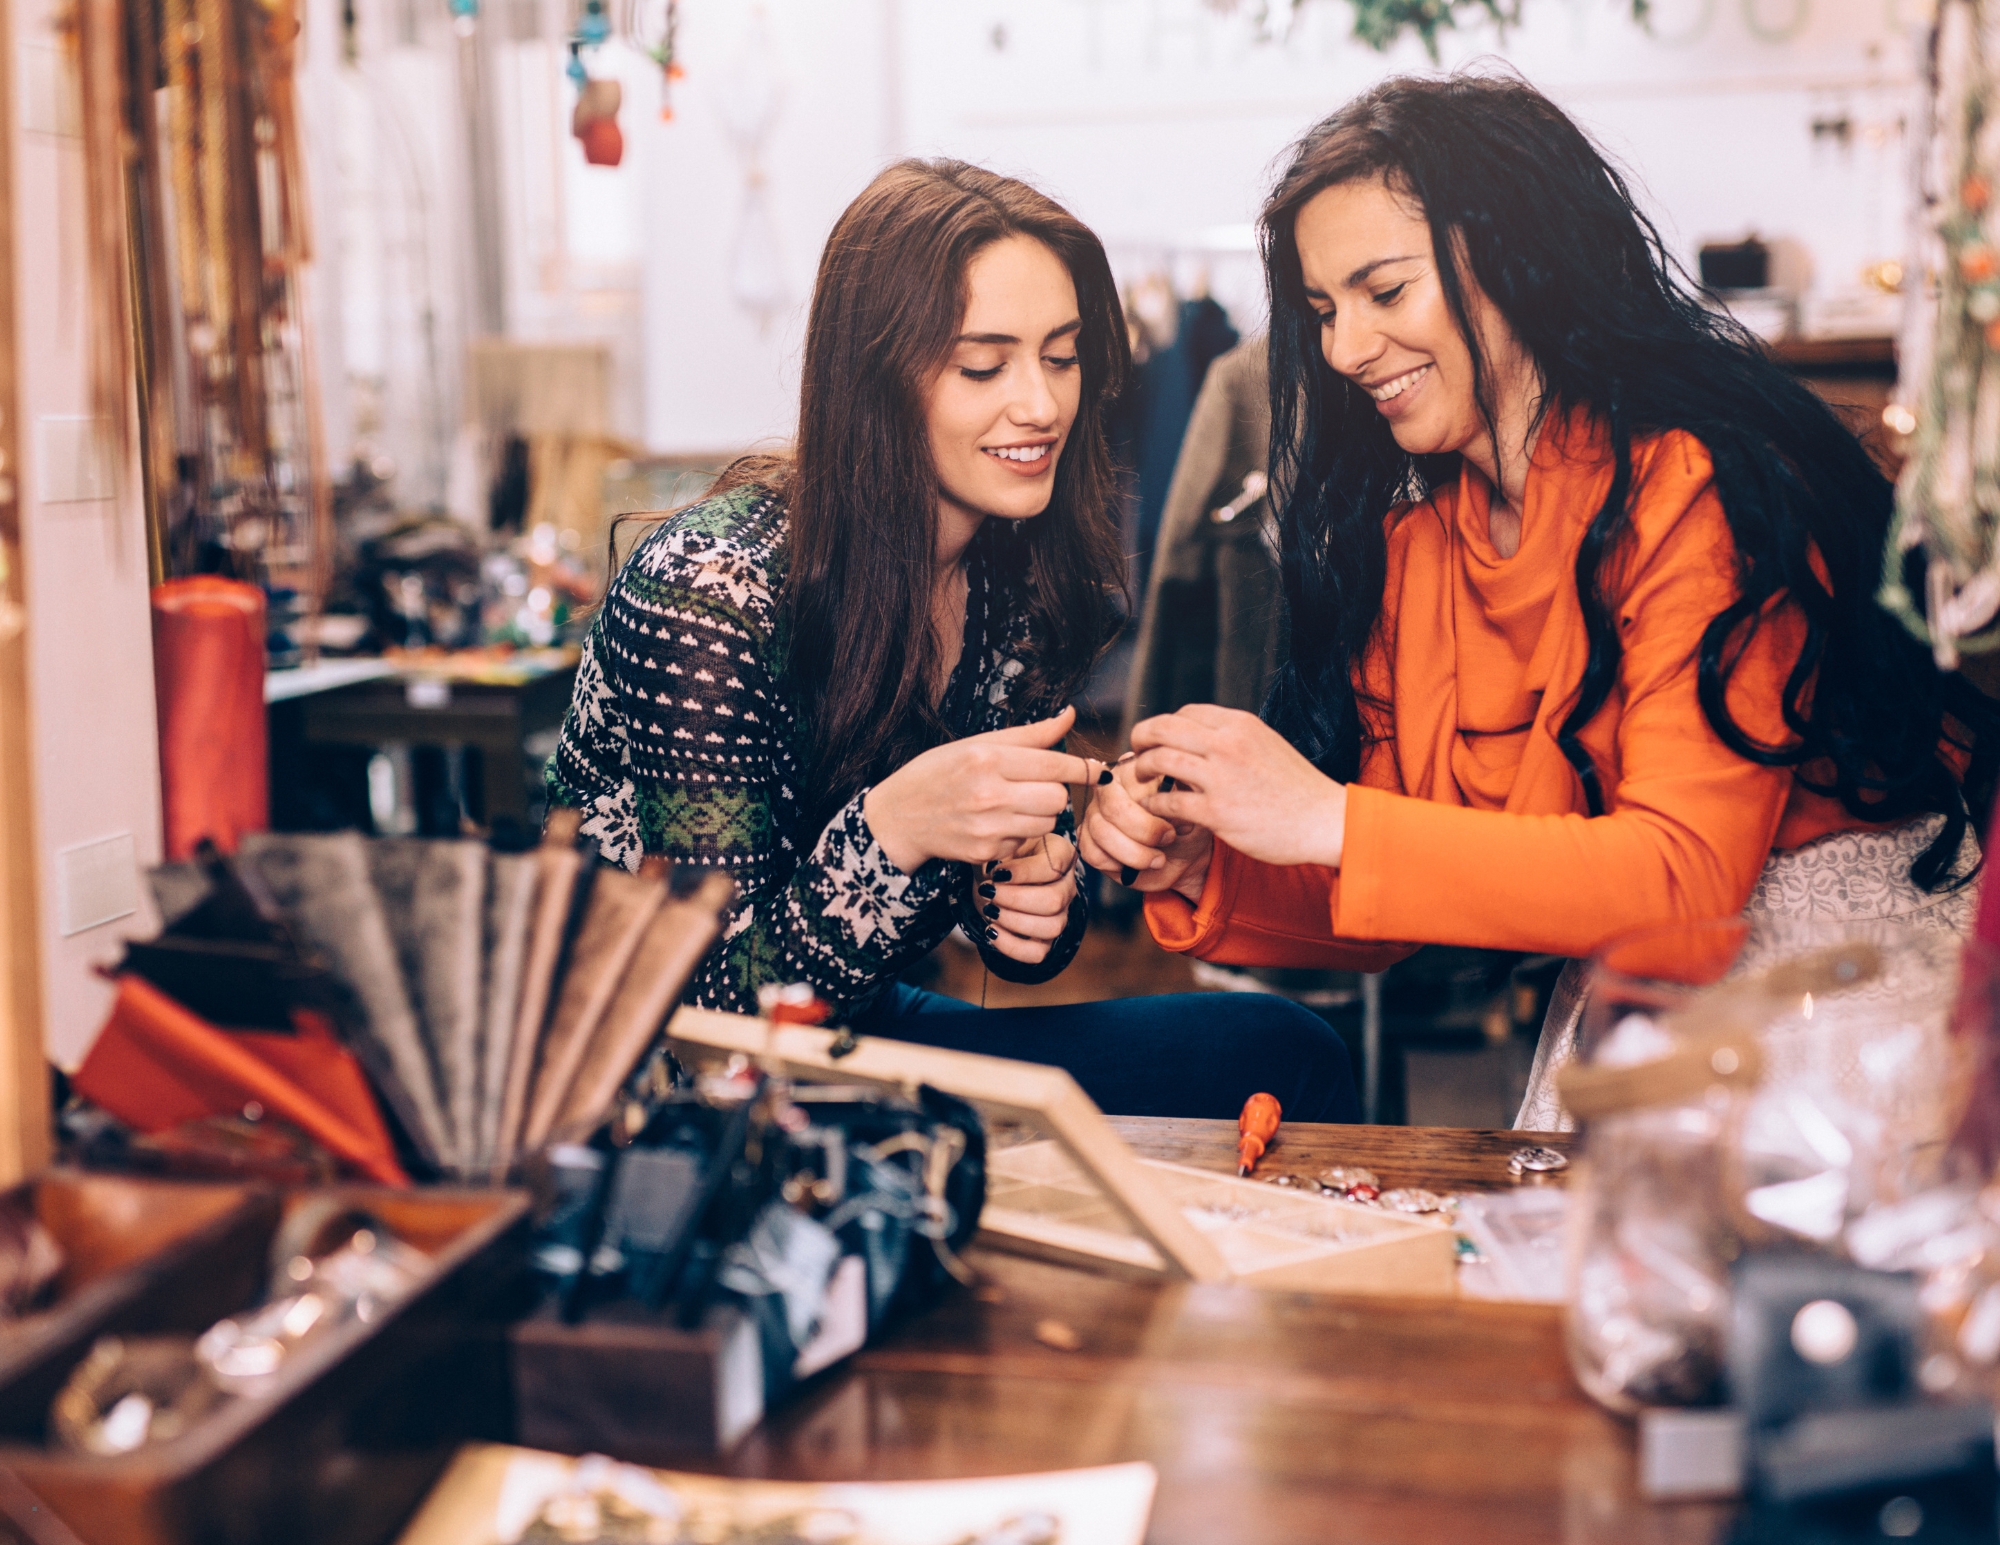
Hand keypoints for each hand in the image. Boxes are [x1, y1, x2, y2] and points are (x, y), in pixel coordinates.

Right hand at [864, 707, 1089, 874]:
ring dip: (1040, 815)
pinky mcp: (986, 853)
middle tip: (1037, 787)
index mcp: (987, 758)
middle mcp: (989, 793)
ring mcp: (987, 827)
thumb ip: (1030, 735)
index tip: (1095, 770)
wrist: (899, 817)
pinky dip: (1018, 835)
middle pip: (1057, 798)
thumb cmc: (939, 773)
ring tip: (1014, 806)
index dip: (1081, 768)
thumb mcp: (978, 744)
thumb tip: (1070, 715)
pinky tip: (995, 825)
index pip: (1054, 765)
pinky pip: (1025, 843)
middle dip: (1055, 792)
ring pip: (1047, 823)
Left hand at [974, 833, 1077, 964]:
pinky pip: (1038, 953)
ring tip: (990, 910)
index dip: (1023, 873)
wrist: (993, 879)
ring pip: (1052, 927)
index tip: (995, 872)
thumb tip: (996, 871)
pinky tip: (992, 931)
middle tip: (989, 892)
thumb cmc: (1000, 857)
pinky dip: (1012, 946)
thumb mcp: (1001, 845)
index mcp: (1061, 854)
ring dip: (1013, 921)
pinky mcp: (1046, 938)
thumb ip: (1001, 849)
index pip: (1054, 867)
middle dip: (1014, 899)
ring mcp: (1061, 914)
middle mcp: (1067, 885)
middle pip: (1055, 900)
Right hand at [1077, 755, 1214, 906]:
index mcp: (1134, 771)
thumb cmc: (1188, 827)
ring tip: (1158, 859)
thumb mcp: (1194, 809)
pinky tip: (1135, 866)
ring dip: (1135, 854)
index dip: (1153, 810)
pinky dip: (1118, 864)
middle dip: (1145, 832)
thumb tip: (1176, 798)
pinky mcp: (1088, 840)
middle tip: (1168, 840)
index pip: (1131, 781)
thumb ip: (1184, 797)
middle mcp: (1109, 789)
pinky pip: (1093, 853)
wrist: (1183, 857)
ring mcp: (1095, 814)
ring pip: (1102, 832)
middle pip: (1114, 808)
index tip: (1173, 828)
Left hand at [1129, 704, 1347, 869]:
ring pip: (1160, 760)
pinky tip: (1157, 809)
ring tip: (1142, 779)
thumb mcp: (1266, 746)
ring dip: (1143, 769)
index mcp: (1240, 725)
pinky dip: (1156, 803)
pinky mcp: (1217, 812)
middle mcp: (1228, 744)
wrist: (1325, 820)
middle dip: (1141, 738)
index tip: (1157, 740)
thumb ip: (1233, 739)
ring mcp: (1221, 777)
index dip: (1164, 726)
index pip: (1185, 713)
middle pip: (1163, 728)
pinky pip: (1169, 800)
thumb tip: (1200, 738)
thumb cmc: (1297, 788)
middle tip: (1136, 752)